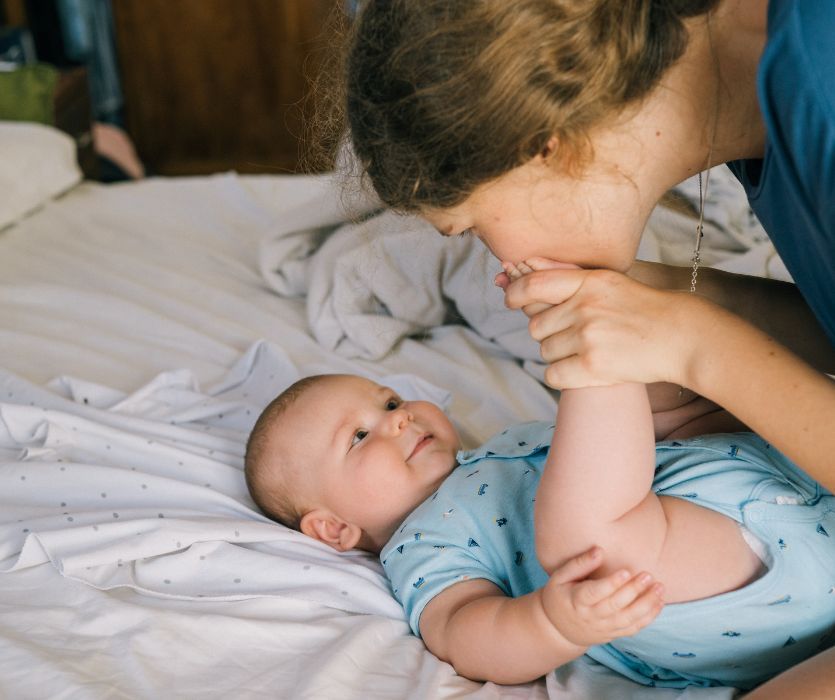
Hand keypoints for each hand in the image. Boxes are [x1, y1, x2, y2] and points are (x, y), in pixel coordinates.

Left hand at [501, 257, 707, 388]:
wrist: (680, 337)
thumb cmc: (643, 309)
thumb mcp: (608, 282)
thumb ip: (569, 278)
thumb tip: (523, 268)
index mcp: (589, 282)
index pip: (534, 285)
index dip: (515, 293)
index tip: (509, 299)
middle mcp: (585, 307)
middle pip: (536, 325)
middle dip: (548, 332)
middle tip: (573, 334)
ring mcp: (588, 337)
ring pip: (545, 350)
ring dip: (558, 354)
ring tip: (587, 350)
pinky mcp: (593, 365)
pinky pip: (552, 374)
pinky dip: (561, 376)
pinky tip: (582, 369)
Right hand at [540, 547, 663, 646]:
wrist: (558, 629)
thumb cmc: (559, 596)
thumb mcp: (560, 577)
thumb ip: (579, 564)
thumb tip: (599, 550)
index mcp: (576, 600)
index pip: (596, 593)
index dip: (611, 583)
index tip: (626, 571)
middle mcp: (591, 616)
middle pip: (615, 605)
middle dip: (634, 590)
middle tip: (648, 575)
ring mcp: (604, 627)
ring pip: (628, 619)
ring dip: (646, 604)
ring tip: (660, 588)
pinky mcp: (613, 634)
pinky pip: (633, 628)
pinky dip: (648, 617)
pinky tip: (659, 603)